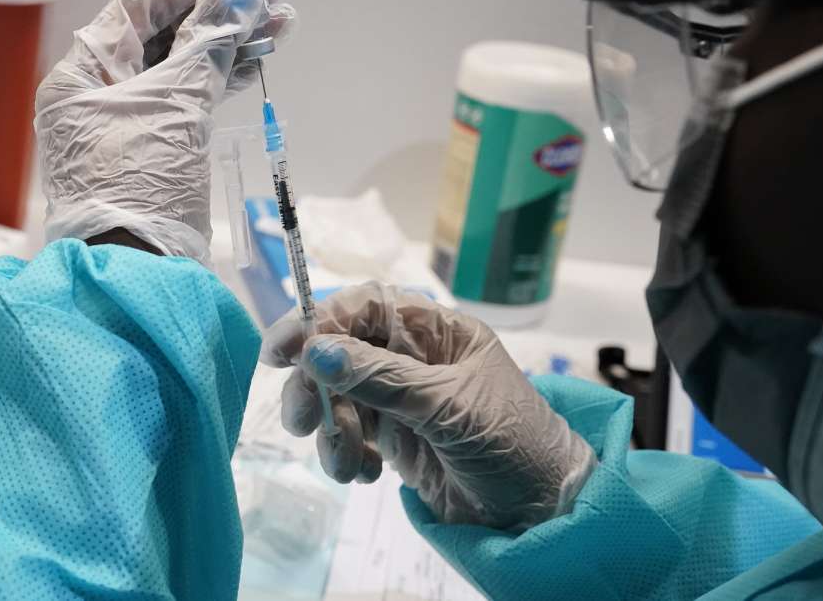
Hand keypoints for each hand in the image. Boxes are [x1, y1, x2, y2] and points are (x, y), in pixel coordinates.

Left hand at [34, 0, 296, 263]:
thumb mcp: (175, 106)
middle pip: (165, 31)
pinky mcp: (159, 148)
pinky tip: (260, 54)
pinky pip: (193, 95)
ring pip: (185, 63)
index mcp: (83, 75)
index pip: (138, 5)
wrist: (138, 273)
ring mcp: (131, 121)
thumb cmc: (138, 186)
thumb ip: (208, 42)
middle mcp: (101, 92)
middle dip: (219, 6)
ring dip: (231, 38)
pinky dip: (226, 75)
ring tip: (280, 17)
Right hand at [261, 283, 596, 532]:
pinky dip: (346, 454)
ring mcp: (401, 399)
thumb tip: (317, 351)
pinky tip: (367, 475)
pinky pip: (349, 434)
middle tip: (305, 423)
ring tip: (349, 466)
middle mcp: (414, 358)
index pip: (366, 308)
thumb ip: (381, 378)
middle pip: (340, 352)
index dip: (320, 322)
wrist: (540, 513)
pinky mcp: (395, 439)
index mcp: (436, 331)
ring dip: (331, 431)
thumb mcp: (448, 407)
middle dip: (316, 387)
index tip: (283, 351)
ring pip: (337, 397)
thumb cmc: (512, 443)